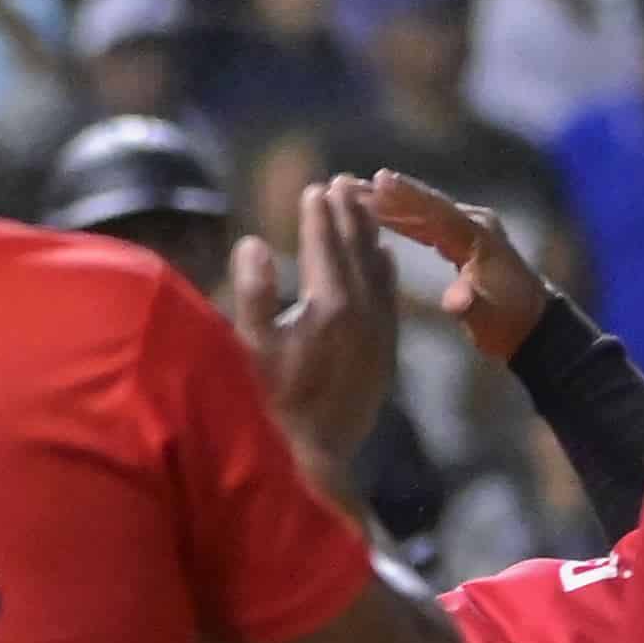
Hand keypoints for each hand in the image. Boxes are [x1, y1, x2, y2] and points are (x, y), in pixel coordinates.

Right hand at [235, 176, 399, 467]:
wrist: (313, 459)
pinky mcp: (386, 353)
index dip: (318, 216)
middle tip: (341, 183)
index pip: (324, 246)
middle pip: (357, 251)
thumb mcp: (251, 348)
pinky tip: (384, 257)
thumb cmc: (268, 403)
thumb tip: (253, 243)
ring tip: (361, 208)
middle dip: (348, 216)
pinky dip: (387, 273)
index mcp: (328, 306)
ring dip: (370, 237)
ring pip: (381, 271)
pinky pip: (392, 300)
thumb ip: (254, 293)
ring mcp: (379, 334)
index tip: (314, 188)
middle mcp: (362, 315)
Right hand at [350, 167, 550, 359]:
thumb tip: (454, 302)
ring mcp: (468, 231)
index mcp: (478, 237)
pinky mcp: (461, 241)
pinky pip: (425, 224)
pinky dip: (401, 219)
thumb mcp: (489, 319)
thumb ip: (470, 306)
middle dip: (386, 195)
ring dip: (388, 204)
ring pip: (422, 212)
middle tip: (347, 184)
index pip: (437, 211)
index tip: (377, 180)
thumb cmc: (509, 322)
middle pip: (424, 205)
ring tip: (351, 195)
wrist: (532, 326)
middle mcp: (473, 226)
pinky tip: (375, 215)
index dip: (407, 196)